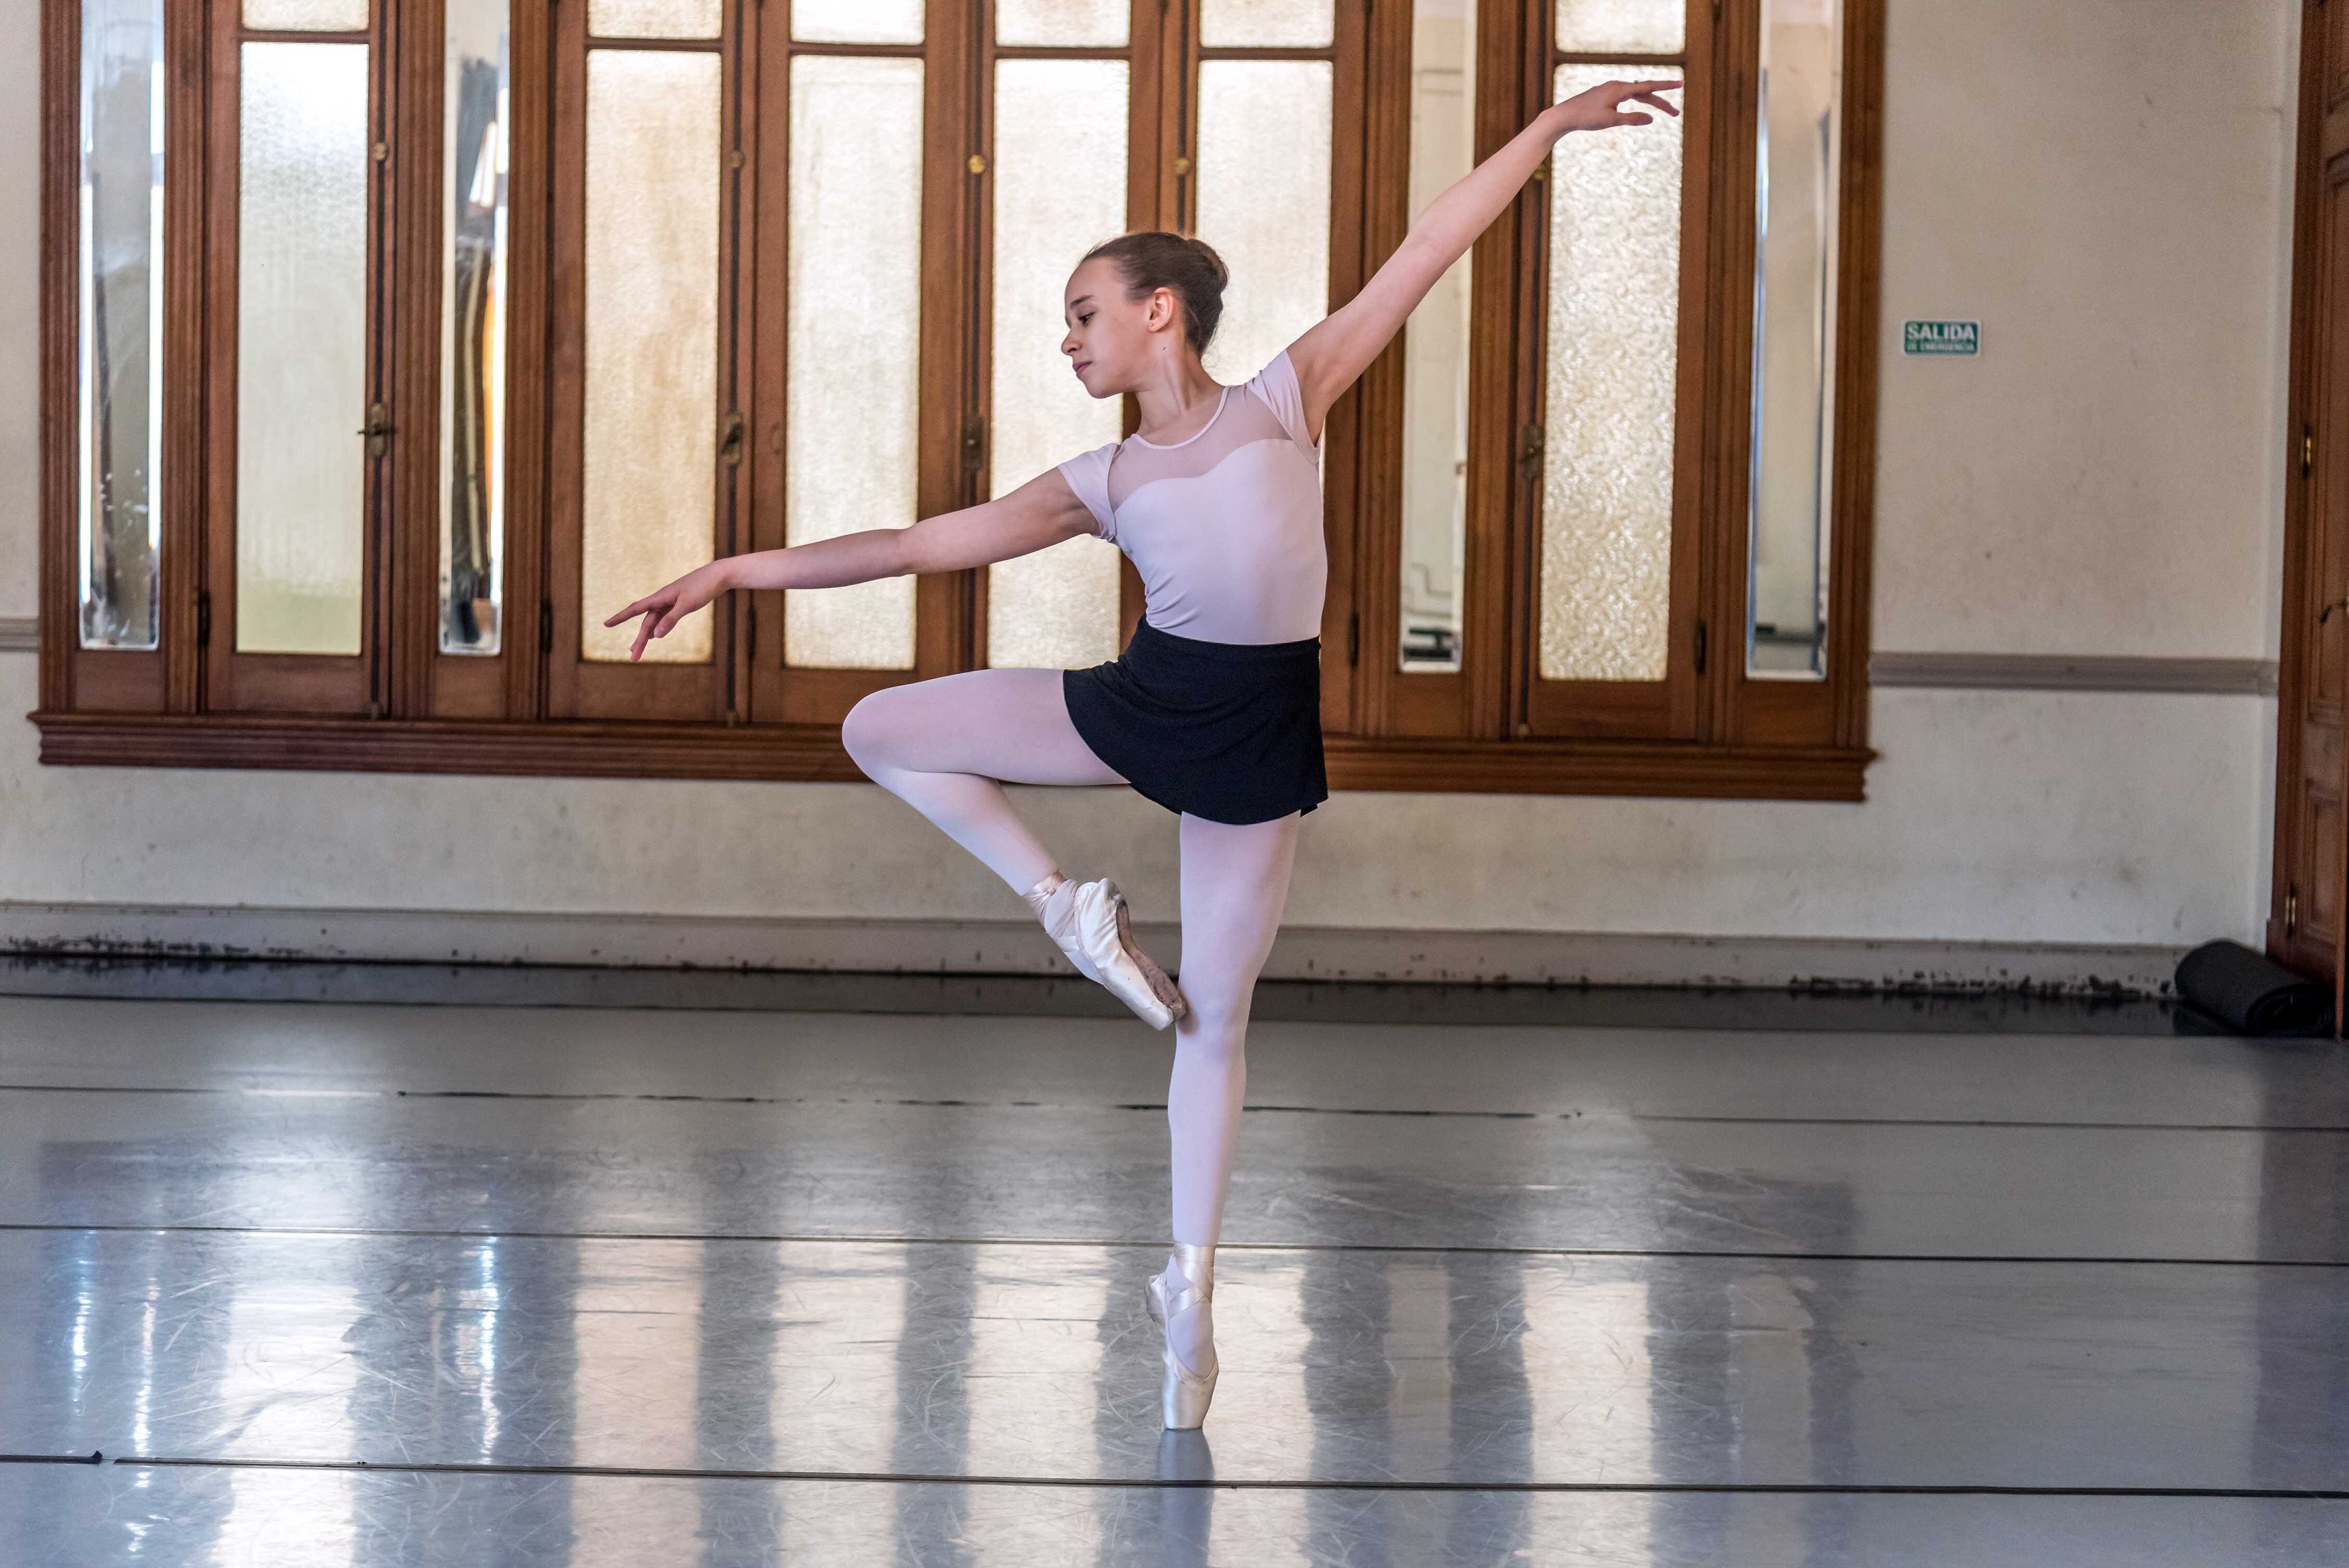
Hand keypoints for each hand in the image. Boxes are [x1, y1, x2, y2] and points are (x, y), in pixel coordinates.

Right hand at [604, 559, 730, 661]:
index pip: (635, 609)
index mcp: (660, 597)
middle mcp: (662, 599)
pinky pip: (664, 618)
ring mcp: (671, 602)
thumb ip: (671, 619)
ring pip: (654, 622)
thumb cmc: (704, 587)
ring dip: (646, 636)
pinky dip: (658, 628)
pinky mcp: (680, 604)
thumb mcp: (687, 604)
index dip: (620, 617)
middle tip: (633, 657)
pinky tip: (655, 635)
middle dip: (639, 640)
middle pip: (647, 622)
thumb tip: (655, 635)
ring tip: (636, 651)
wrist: (719, 575)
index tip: (606, 624)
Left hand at [1548, 78, 1681, 134]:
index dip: (1666, 87)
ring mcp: (1610, 89)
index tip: (1680, 84)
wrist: (1564, 115)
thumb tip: (1651, 119)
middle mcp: (1617, 86)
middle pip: (1645, 92)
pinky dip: (1638, 100)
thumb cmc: (1586, 118)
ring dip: (1650, 101)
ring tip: (1664, 109)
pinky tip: (1641, 103)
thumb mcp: (1611, 121)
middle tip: (1675, 113)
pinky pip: (1627, 95)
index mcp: (1620, 89)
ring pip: (1636, 94)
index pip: (1648, 86)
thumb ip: (1632, 119)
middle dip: (1661, 102)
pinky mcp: (1605, 95)